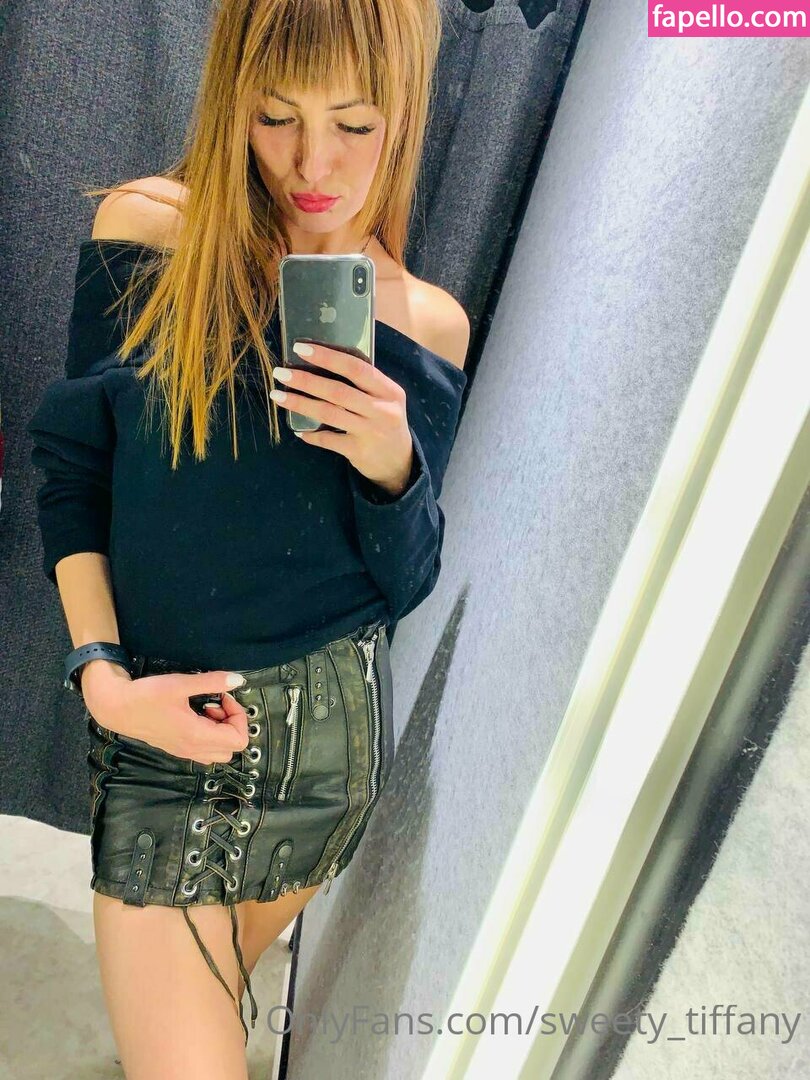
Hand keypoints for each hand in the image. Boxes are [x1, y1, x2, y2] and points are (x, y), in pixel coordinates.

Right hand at [82, 661, 249, 765]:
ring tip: (206, 710)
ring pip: (218, 752)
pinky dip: (208, 735)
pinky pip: (203, 750)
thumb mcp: (181, 684)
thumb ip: (212, 682)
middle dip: (232, 725)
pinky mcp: (176, 748)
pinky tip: (195, 716)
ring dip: (220, 731)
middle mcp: (192, 749)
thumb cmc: (146, 695)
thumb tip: (238, 680)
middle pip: (231, 749)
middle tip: (217, 704)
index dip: (239, 716)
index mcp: (196, 736)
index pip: (239, 740)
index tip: (224, 698)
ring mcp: (183, 752)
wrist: (115, 707)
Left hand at [271, 341, 414, 496]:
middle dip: (306, 380)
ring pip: (329, 414)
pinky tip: (297, 428)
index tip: (302, 348)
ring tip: (278, 395)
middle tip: (281, 373)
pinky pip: (328, 440)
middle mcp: (382, 410)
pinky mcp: (358, 451)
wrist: (399, 462)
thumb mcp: (386, 399)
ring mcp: (370, 432)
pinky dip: (310, 434)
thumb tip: (322, 362)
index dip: (328, 357)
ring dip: (300, 404)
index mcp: (389, 391)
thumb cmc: (386, 422)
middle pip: (338, 391)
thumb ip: (364, 384)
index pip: (356, 368)